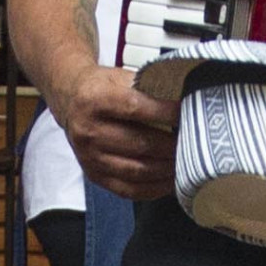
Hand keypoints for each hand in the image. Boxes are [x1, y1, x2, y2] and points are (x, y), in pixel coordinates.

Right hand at [50, 61, 177, 201]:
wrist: (71, 100)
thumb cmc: (104, 87)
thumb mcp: (120, 76)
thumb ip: (148, 88)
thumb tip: (185, 99)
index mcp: (94, 100)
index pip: (135, 108)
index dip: (165, 113)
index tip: (186, 114)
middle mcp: (88, 130)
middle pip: (139, 144)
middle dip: (171, 146)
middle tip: (194, 143)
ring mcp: (89, 157)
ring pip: (136, 171)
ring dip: (166, 169)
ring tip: (186, 163)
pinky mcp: (94, 175)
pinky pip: (128, 190)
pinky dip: (154, 188)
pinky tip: (171, 180)